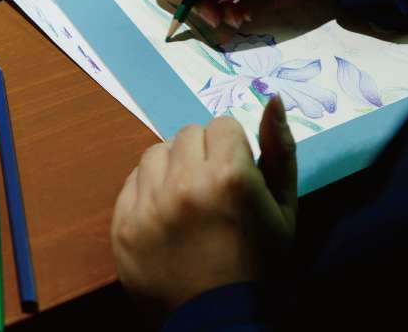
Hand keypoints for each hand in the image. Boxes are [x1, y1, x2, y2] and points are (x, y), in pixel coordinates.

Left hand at [111, 96, 297, 310]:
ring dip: (173, 168)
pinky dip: (149, 191)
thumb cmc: (260, 260)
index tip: (236, 177)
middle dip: (203, 154)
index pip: (222, 126)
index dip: (233, 150)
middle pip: (188, 134)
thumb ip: (281, 148)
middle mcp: (184, 183)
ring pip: (156, 153)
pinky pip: (132, 181)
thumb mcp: (285, 205)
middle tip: (212, 189)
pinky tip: (166, 215)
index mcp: (229, 176)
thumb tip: (272, 97)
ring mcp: (148, 205)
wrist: (220, 317)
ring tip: (187, 199)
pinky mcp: (123, 225)